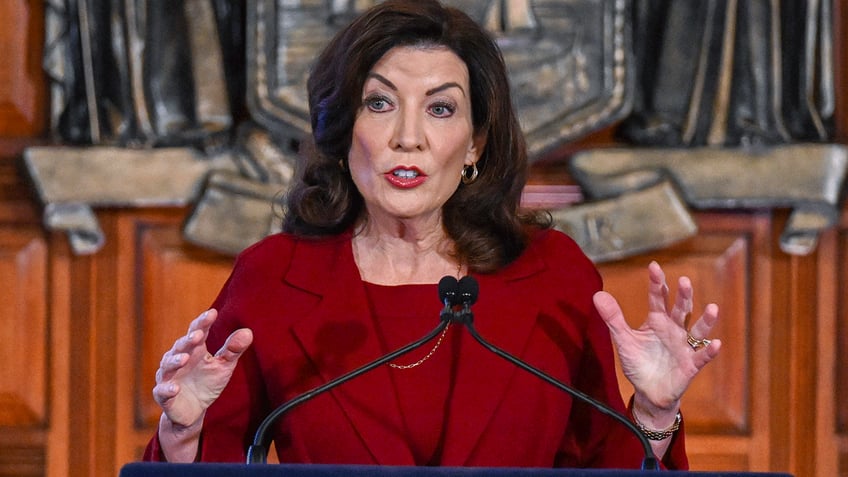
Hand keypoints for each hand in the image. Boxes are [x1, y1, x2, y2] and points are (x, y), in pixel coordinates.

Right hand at [153, 309, 253, 428]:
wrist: (193, 411)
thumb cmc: (207, 383)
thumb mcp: (224, 367)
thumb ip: (233, 350)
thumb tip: (248, 332)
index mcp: (195, 350)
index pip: (198, 331)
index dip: (203, 323)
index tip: (212, 313)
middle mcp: (179, 359)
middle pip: (181, 345)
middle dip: (188, 340)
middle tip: (198, 336)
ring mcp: (169, 377)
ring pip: (168, 365)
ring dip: (175, 361)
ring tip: (185, 358)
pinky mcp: (164, 395)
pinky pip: (162, 391)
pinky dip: (167, 389)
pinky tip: (175, 388)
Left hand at [593, 261, 720, 416]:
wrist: (648, 392)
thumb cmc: (639, 363)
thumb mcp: (623, 339)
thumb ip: (613, 318)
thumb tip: (597, 295)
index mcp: (657, 321)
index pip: (657, 298)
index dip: (656, 283)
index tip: (654, 266)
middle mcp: (674, 329)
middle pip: (680, 309)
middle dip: (683, 296)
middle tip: (684, 281)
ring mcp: (684, 346)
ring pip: (697, 330)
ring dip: (706, 320)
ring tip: (713, 308)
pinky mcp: (690, 365)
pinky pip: (701, 357)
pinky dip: (709, 351)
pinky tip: (717, 343)